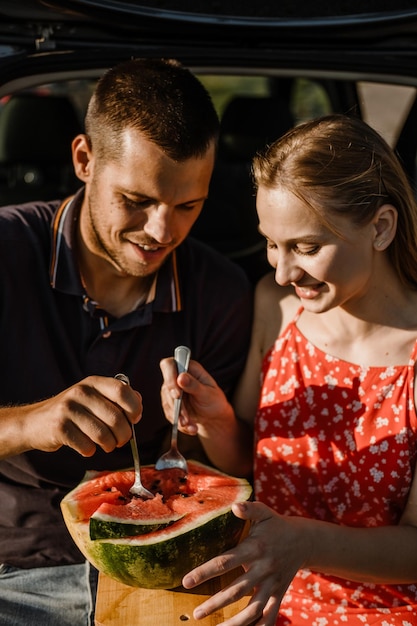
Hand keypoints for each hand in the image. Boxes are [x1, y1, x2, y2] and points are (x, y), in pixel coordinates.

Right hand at [21, 375, 141, 456]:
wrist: (35, 422)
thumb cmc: (73, 411)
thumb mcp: (93, 397)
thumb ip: (116, 398)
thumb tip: (138, 402)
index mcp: (93, 382)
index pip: (122, 391)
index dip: (134, 407)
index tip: (135, 419)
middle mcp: (81, 392)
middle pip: (116, 417)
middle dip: (124, 435)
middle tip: (121, 440)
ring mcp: (68, 409)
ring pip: (103, 435)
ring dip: (109, 445)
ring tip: (107, 445)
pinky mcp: (59, 428)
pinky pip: (86, 446)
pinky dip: (90, 451)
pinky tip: (87, 447)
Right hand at [160, 357, 232, 435]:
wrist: (213, 416)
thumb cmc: (214, 400)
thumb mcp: (208, 393)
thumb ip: (194, 385)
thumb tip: (181, 377)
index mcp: (187, 368)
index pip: (168, 365)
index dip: (169, 378)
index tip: (177, 395)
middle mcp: (176, 377)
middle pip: (167, 388)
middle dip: (177, 405)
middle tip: (186, 418)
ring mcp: (171, 391)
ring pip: (167, 403)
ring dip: (179, 417)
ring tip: (192, 426)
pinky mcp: (170, 404)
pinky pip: (170, 414)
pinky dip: (180, 423)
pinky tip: (191, 428)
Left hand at [182, 501, 308, 625]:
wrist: (304, 541)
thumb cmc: (276, 525)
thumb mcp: (264, 513)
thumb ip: (249, 509)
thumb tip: (234, 506)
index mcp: (254, 549)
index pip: (225, 562)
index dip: (205, 572)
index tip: (186, 582)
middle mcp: (263, 569)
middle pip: (237, 591)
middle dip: (215, 604)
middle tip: (196, 614)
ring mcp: (272, 584)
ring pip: (254, 610)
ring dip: (236, 623)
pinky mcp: (279, 594)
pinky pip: (271, 616)